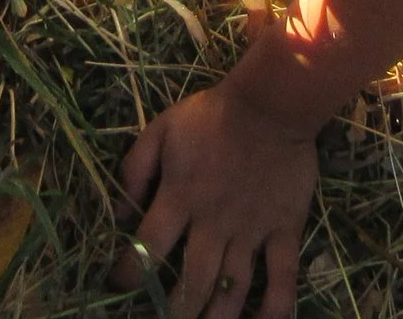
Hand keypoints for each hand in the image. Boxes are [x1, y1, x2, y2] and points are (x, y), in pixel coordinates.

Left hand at [115, 82, 319, 318]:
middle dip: (175, 310)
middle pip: (191, 281)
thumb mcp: (161, 129)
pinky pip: (282, 277)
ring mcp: (251, 230)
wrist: (270, 105)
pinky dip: (274, 307)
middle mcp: (214, 223)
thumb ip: (135, 168)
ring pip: (232, 289)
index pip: (148, 247)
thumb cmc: (212, 116)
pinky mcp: (284, 230)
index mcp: (180, 198)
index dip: (130, 273)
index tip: (118, 286)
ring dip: (217, 317)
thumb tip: (118, 211)